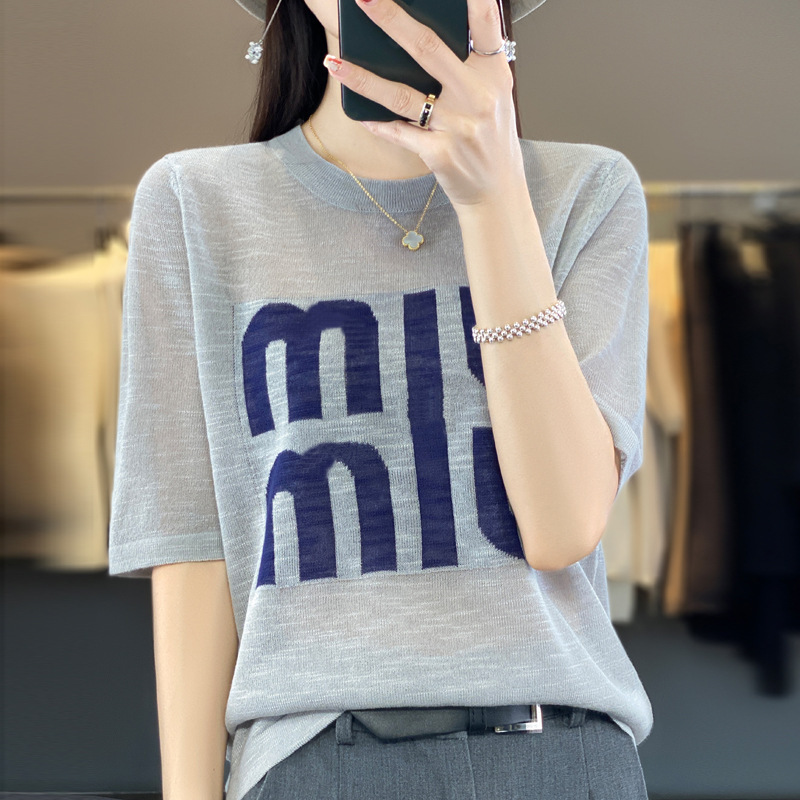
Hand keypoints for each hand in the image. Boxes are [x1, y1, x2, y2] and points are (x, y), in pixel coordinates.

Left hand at [323, 0, 528, 210]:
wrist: (497, 192)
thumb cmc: (491, 139)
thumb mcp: (495, 96)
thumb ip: (474, 64)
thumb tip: (426, 36)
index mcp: (494, 75)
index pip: (485, 24)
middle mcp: (477, 97)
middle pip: (429, 48)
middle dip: (391, 20)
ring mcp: (457, 126)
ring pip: (401, 94)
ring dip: (363, 78)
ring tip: (334, 62)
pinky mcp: (440, 153)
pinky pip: (398, 133)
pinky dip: (376, 123)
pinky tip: (357, 113)